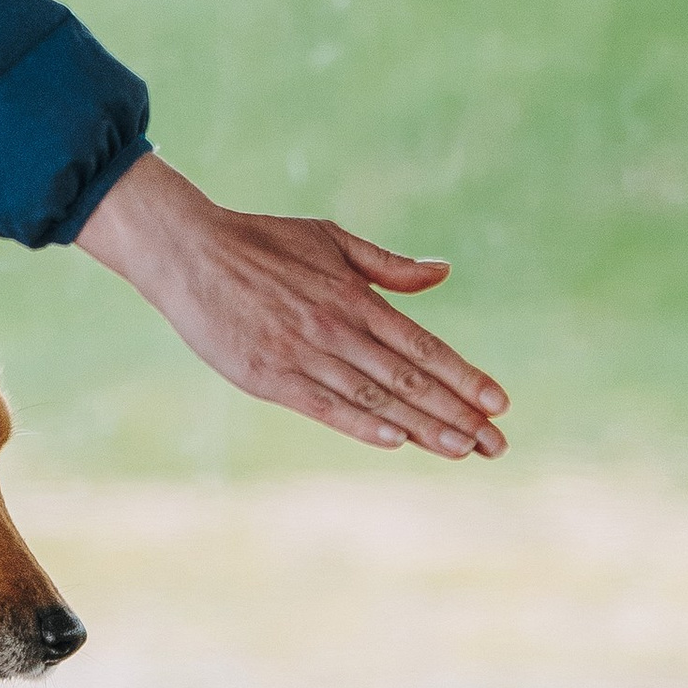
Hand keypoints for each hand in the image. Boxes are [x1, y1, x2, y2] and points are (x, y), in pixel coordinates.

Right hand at [76, 153, 507, 457]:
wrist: (188, 251)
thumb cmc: (261, 241)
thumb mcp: (329, 238)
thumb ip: (386, 265)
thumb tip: (442, 273)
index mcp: (352, 295)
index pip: (422, 344)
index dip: (463, 375)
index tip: (500, 402)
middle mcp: (335, 327)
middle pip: (408, 378)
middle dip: (457, 413)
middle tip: (497, 443)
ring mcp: (301, 354)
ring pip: (375, 397)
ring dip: (423, 426)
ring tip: (462, 449)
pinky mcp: (268, 376)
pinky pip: (325, 406)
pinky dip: (362, 424)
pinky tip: (397, 440)